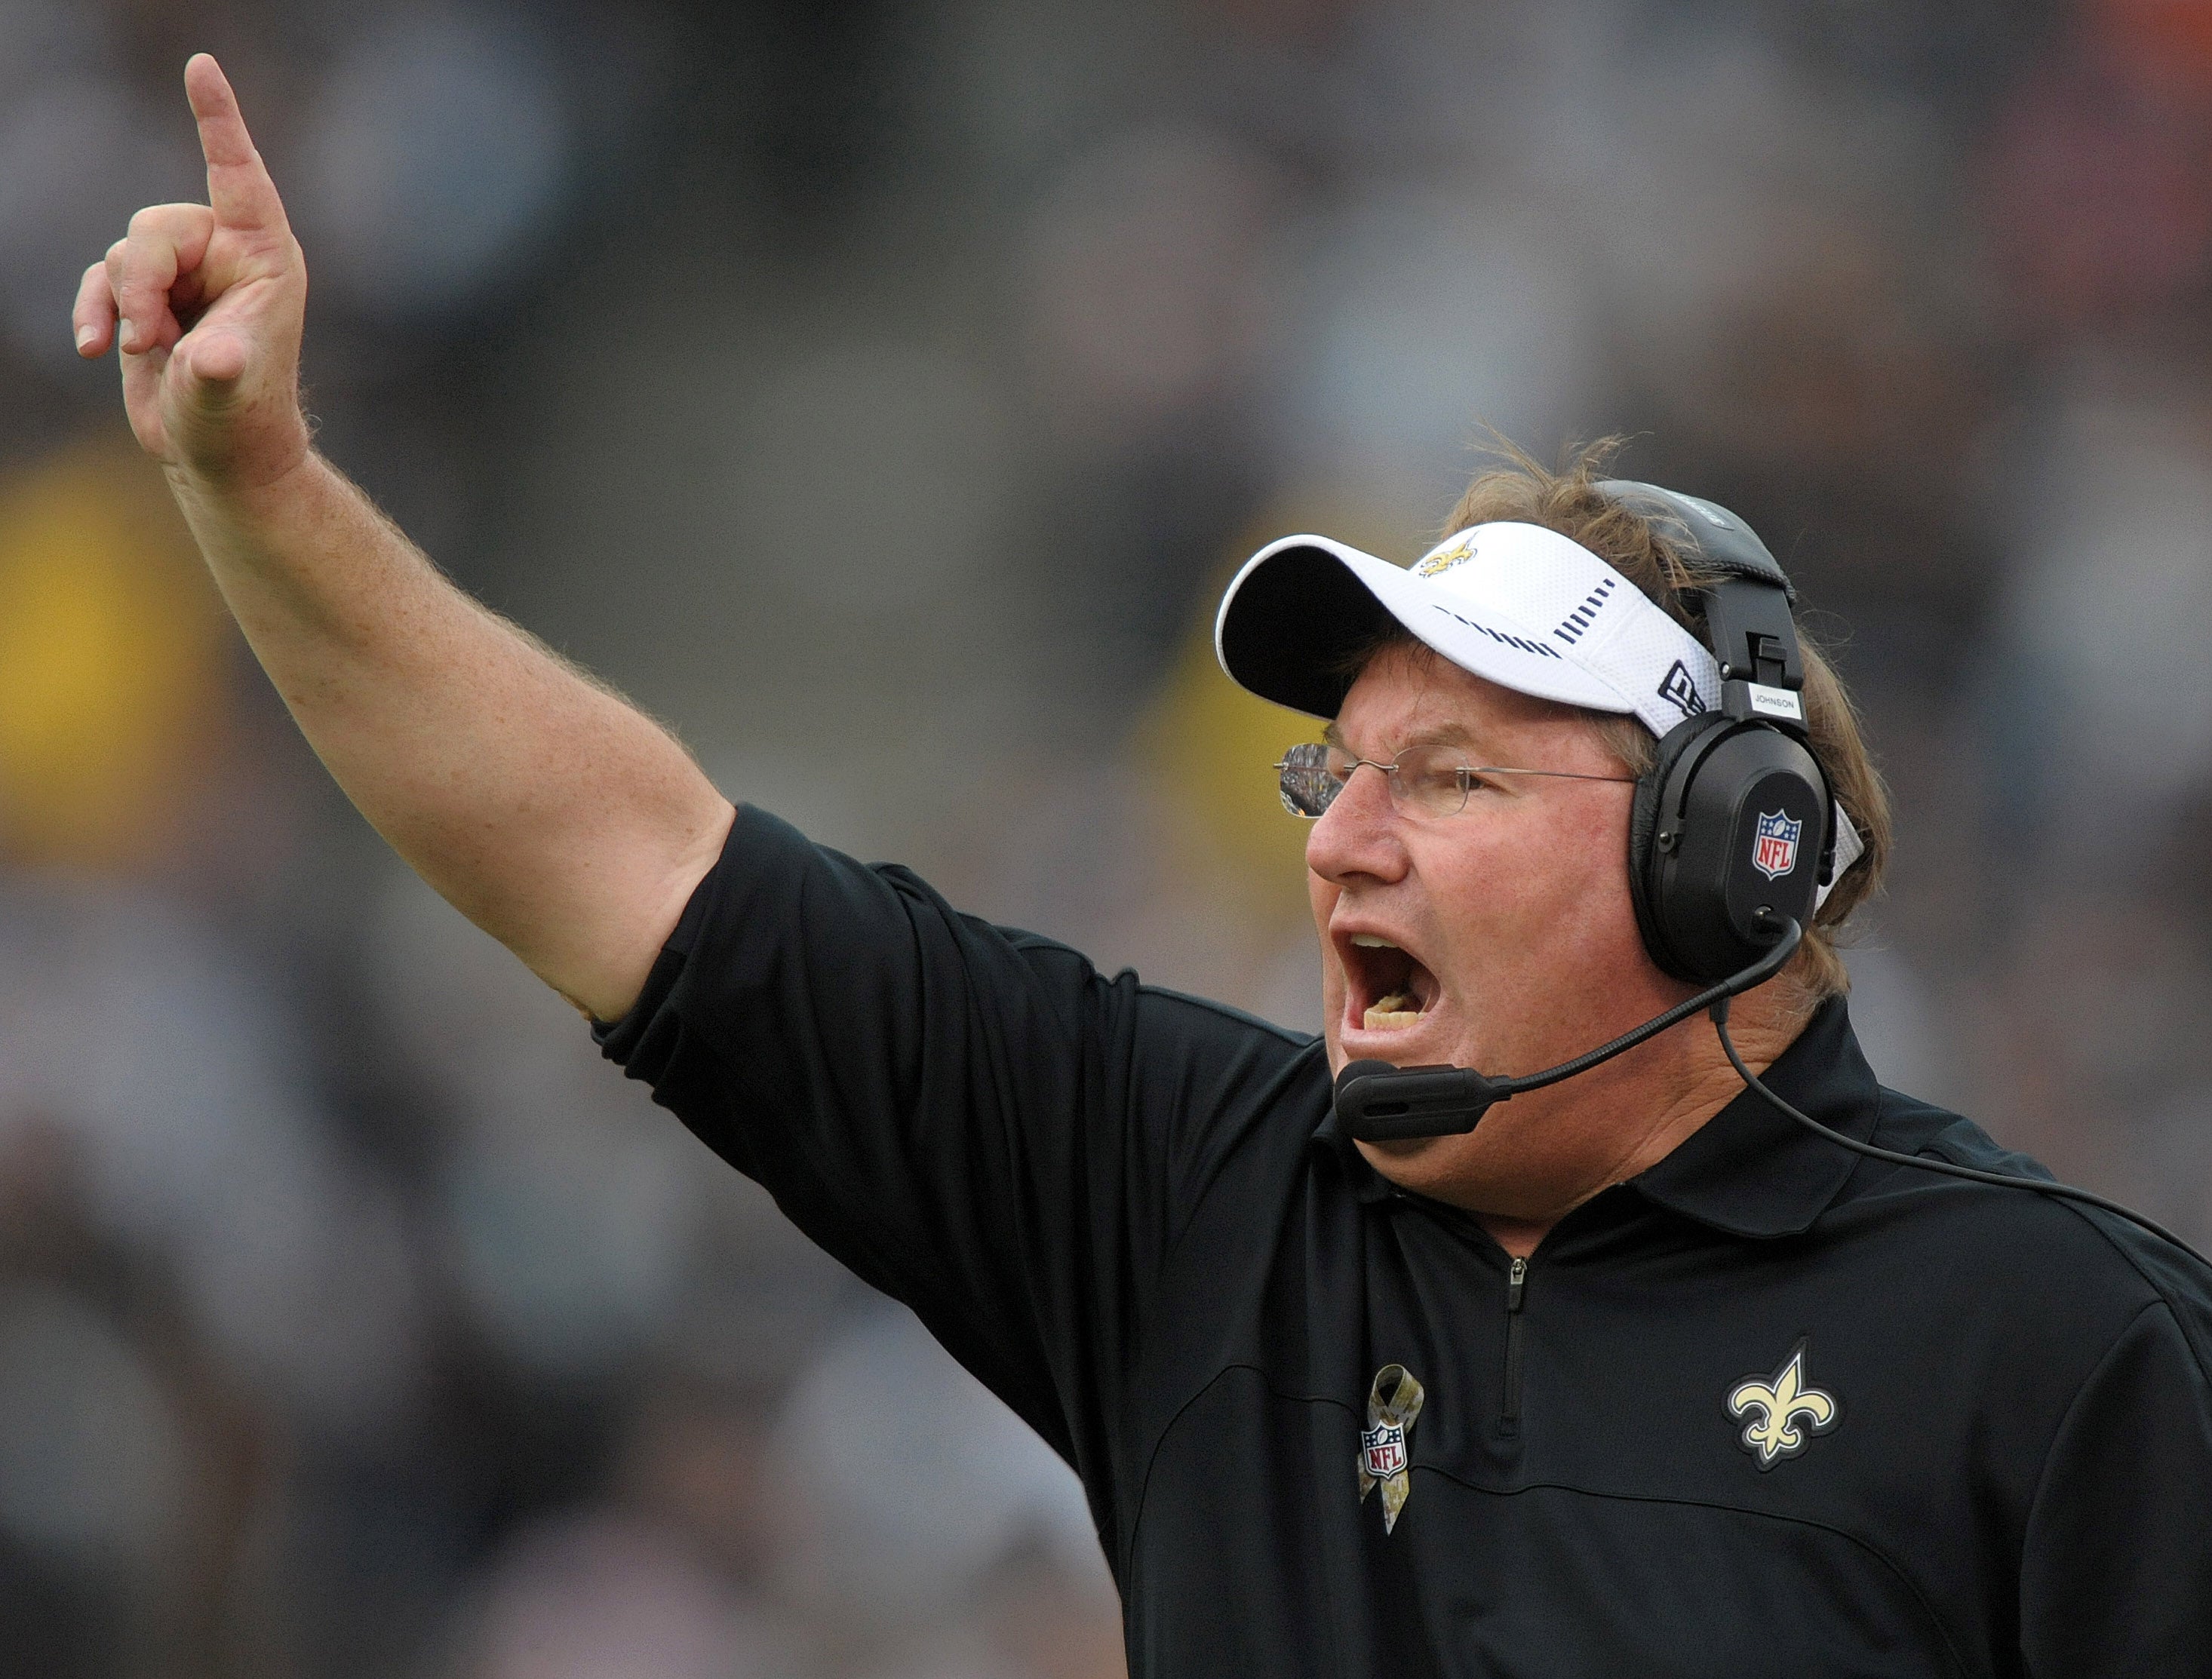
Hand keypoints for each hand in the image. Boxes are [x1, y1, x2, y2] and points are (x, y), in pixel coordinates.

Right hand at [73, 53, 311, 491]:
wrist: (218, 452)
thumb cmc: (239, 421)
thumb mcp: (228, 394)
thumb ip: (217, 369)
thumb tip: (210, 359)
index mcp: (265, 258)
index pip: (238, 174)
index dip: (218, 119)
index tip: (201, 65)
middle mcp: (226, 255)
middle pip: (156, 227)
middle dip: (140, 282)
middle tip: (148, 339)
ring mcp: (185, 273)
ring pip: (126, 251)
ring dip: (122, 304)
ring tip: (144, 352)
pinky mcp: (148, 295)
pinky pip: (102, 277)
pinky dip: (94, 309)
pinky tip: (93, 349)